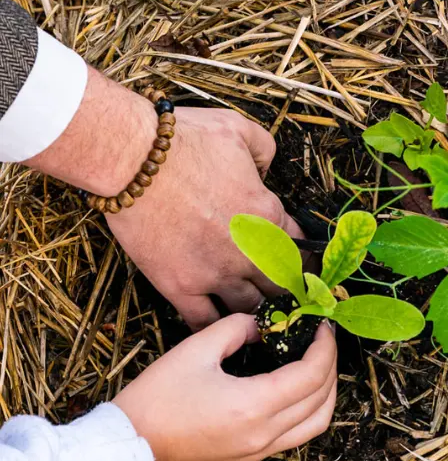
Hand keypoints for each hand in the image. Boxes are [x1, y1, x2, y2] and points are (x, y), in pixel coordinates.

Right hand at [108, 105, 303, 329]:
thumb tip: (266, 168)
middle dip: (283, 289)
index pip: (299, 246)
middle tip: (280, 294)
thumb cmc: (185, 140)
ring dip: (254, 311)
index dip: (300, 256)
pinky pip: (205, 322)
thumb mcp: (239, 130)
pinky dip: (215, 328)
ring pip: (250, 309)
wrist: (134, 160)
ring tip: (255, 315)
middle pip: (280, 285)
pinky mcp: (181, 287)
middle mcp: (249, 251)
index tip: (297, 262)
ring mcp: (216, 273)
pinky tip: (218, 330)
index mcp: (267, 214)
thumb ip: (264, 150)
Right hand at [114, 315, 336, 460]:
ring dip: (326, 393)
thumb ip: (235, 329)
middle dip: (330, 365)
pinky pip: (296, 436)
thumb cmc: (156, 399)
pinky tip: (296, 391)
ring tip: (318, 365)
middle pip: (322, 400)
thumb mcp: (194, 350)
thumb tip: (262, 325)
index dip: (324, 346)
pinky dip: (308, 411)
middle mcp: (265, 434)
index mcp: (254, 406)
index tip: (322, 325)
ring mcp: (259, 451)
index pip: (312, 374)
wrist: (129, 450)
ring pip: (316, 424)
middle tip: (322, 339)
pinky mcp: (250, 459)